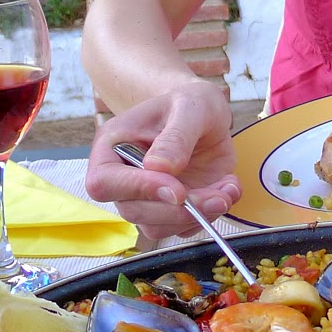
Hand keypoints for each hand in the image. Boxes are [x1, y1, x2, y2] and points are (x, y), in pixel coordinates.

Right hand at [85, 84, 240, 241]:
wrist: (205, 114)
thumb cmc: (189, 103)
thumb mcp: (189, 107)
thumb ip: (176, 136)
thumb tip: (158, 168)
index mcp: (110, 148)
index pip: (104, 182)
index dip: (138, 190)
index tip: (178, 189)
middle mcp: (123, 179)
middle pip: (134, 212)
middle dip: (178, 211)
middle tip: (217, 196)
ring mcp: (146, 197)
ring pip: (158, 228)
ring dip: (197, 216)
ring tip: (227, 190)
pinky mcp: (171, 209)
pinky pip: (183, 228)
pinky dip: (209, 216)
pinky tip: (227, 190)